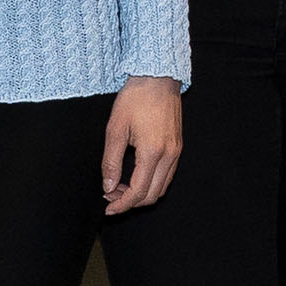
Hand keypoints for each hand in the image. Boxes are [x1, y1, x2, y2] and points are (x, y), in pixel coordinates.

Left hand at [101, 76, 183, 212]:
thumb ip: (110, 161)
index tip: (108, 208)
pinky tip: (136, 175)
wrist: (157, 77)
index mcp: (152, 152)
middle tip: (111, 196)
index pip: (138, 192)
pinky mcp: (178, 146)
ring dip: (142, 193)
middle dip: (130, 202)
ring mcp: (176, 151)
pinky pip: (167, 175)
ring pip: (162, 187)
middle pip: (152, 195)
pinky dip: (152, 182)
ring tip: (121, 186)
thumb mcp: (115, 129)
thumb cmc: (135, 98)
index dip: (121, 204)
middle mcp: (169, 155)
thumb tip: (108, 186)